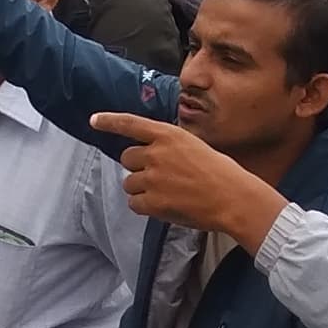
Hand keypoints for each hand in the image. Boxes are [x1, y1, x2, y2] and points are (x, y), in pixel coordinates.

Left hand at [89, 109, 279, 242]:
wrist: (233, 198)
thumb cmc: (221, 173)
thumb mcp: (194, 146)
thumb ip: (169, 147)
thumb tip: (151, 158)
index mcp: (168, 135)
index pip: (131, 124)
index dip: (110, 121)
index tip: (94, 120)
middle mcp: (156, 153)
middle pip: (127, 158)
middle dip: (138, 168)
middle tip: (159, 177)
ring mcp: (153, 178)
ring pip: (128, 183)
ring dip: (141, 189)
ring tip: (166, 193)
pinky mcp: (153, 202)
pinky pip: (134, 203)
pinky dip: (145, 206)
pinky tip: (164, 205)